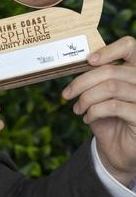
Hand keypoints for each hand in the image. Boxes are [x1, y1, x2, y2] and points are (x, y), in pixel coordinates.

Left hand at [62, 36, 135, 185]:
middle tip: (67, 94)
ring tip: (77, 109)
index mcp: (135, 71)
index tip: (88, 60)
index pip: (130, 46)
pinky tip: (88, 118)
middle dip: (82, 81)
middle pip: (112, 70)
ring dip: (86, 98)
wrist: (117, 151)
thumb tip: (80, 62)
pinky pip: (113, 106)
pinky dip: (94, 111)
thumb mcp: (100, 96)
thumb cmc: (108, 119)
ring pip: (111, 87)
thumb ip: (96, 78)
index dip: (108, 49)